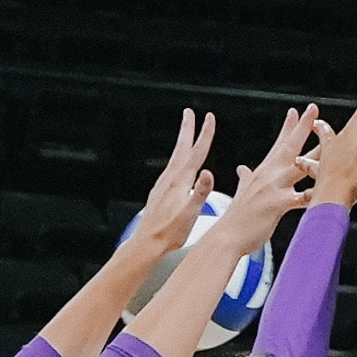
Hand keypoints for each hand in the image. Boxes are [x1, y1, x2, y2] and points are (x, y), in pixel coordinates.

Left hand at [123, 108, 219, 261]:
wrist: (147, 243)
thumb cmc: (169, 233)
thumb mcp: (190, 214)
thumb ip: (200, 193)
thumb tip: (208, 174)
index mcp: (180, 182)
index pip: (196, 152)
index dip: (204, 134)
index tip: (209, 119)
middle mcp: (170, 179)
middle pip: (181, 148)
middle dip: (187, 129)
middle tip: (189, 113)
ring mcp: (162, 185)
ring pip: (175, 157)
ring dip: (181, 142)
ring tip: (185, 134)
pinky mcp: (158, 192)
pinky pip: (170, 169)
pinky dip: (176, 159)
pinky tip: (177, 164)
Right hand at [207, 105, 319, 249]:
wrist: (226, 237)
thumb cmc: (236, 220)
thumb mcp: (241, 193)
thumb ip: (245, 180)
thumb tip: (242, 169)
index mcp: (262, 172)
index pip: (278, 145)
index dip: (288, 128)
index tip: (296, 112)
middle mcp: (268, 175)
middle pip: (289, 146)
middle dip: (303, 127)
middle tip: (314, 108)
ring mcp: (273, 188)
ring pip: (299, 166)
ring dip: (317, 154)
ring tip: (333, 144)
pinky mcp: (277, 204)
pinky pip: (301, 197)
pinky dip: (313, 194)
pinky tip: (327, 192)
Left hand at [303, 89, 356, 209]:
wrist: (332, 199)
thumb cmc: (353, 172)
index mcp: (347, 138)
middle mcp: (331, 152)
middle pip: (327, 137)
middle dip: (323, 129)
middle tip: (315, 124)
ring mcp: (323, 171)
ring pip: (314, 163)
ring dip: (308, 161)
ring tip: (299, 160)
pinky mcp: (319, 191)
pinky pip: (312, 191)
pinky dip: (308, 192)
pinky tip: (304, 195)